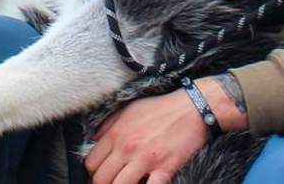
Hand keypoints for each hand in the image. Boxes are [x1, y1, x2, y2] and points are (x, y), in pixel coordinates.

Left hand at [83, 90, 206, 183]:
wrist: (193, 107)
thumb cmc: (161, 108)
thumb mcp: (129, 109)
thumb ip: (108, 125)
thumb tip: (94, 140)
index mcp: (117, 133)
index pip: (91, 163)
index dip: (93, 172)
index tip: (101, 174)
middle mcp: (127, 147)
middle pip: (101, 179)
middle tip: (112, 183)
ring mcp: (146, 159)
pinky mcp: (165, 168)